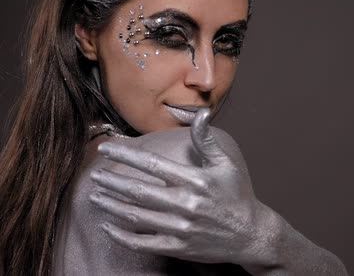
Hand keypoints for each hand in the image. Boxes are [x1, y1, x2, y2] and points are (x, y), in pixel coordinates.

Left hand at [89, 109, 278, 266]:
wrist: (250, 234)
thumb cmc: (237, 195)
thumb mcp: (226, 164)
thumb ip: (207, 140)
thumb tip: (200, 114)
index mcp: (194, 180)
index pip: (152, 164)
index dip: (126, 155)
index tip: (107, 149)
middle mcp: (185, 204)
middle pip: (138, 191)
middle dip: (112, 182)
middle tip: (95, 175)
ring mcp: (180, 228)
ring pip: (136, 216)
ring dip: (112, 206)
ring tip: (96, 197)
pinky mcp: (178, 247)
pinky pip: (143, 243)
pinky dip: (122, 236)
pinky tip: (109, 227)